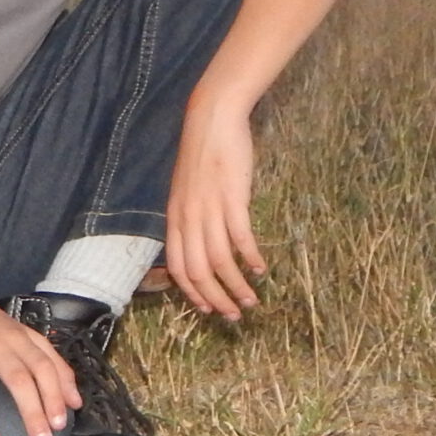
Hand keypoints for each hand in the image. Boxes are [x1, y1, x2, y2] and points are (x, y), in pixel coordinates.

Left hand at [164, 99, 265, 318]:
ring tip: (251, 300)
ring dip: (236, 286)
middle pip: (198, 272)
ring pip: (219, 261)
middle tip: (234, 316)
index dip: (192, 293)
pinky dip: (250, 258)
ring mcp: (209, 208)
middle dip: (216, 299)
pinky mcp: (231, 198)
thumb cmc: (202, 155)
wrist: (211, 119)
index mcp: (174, 218)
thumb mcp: (186, 191)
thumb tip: (198, 245)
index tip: (208, 309)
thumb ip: (189, 218)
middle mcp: (188, 217)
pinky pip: (240, 238)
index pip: (177, 268)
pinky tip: (261, 269)